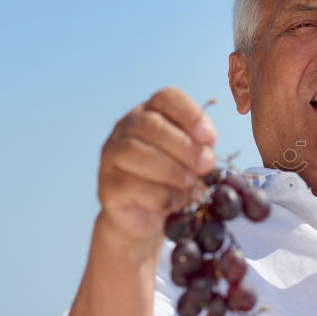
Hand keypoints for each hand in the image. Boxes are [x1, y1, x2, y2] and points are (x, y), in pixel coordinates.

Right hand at [97, 87, 216, 241]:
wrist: (144, 218)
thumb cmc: (172, 181)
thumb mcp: (192, 160)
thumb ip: (200, 151)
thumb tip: (205, 155)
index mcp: (150, 113)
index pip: (166, 98)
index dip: (191, 114)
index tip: (209, 138)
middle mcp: (125, 129)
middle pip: (150, 124)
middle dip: (184, 146)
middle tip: (205, 165)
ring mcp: (111, 156)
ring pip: (134, 151)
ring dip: (170, 169)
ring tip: (189, 182)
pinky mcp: (107, 187)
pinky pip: (131, 186)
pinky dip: (159, 195)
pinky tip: (172, 201)